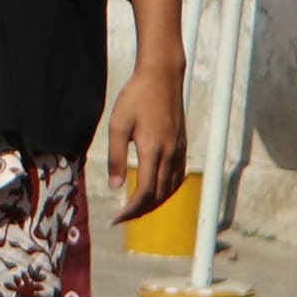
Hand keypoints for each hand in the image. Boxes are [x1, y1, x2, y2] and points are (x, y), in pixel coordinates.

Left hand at [104, 61, 188, 222]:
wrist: (162, 77)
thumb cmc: (137, 97)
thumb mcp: (118, 124)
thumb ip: (116, 157)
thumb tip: (114, 187)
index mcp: (153, 150)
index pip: (145, 192)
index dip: (131, 210)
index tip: (117, 218)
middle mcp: (170, 154)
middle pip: (159, 195)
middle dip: (141, 211)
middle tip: (123, 218)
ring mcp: (179, 150)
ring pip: (171, 189)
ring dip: (155, 203)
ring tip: (136, 208)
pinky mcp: (182, 145)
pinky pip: (177, 177)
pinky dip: (166, 190)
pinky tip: (155, 191)